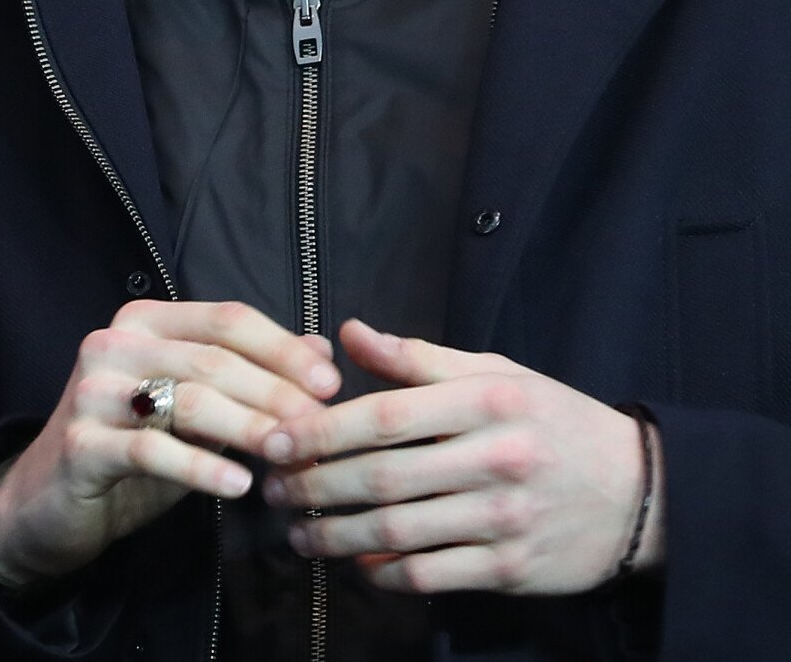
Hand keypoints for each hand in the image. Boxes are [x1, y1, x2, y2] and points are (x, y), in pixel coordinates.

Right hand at [0, 299, 339, 585]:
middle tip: (320, 427)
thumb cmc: (132, 447)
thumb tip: (321, 348)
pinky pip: (152, 450)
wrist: (49, 502)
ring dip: (248, 427)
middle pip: (213, 359)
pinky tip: (239, 487)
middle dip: (276, 392)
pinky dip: (201, 468)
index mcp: (146, 321)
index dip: (283, 349)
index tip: (331, 383)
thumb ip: (250, 375)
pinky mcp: (80, 443)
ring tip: (288, 454)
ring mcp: (93, 390)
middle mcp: (115, 342)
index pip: (228, 319)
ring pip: (188, 400)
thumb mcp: (195, 406)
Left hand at [261, 319, 663, 595]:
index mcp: (487, 398)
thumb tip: (349, 333)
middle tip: (272, 489)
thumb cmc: (552, 420)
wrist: (637, 491)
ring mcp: (503, 518)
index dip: (321, 429)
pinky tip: (355, 564)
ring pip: (397, 532)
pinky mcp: (509, 569)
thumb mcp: (496, 372)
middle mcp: (495, 457)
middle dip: (314, 485)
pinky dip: (383, 574)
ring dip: (335, 535)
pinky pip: (429, 576)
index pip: (385, 414)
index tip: (275, 437)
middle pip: (382, 476)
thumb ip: (420, 357)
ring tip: (297, 531)